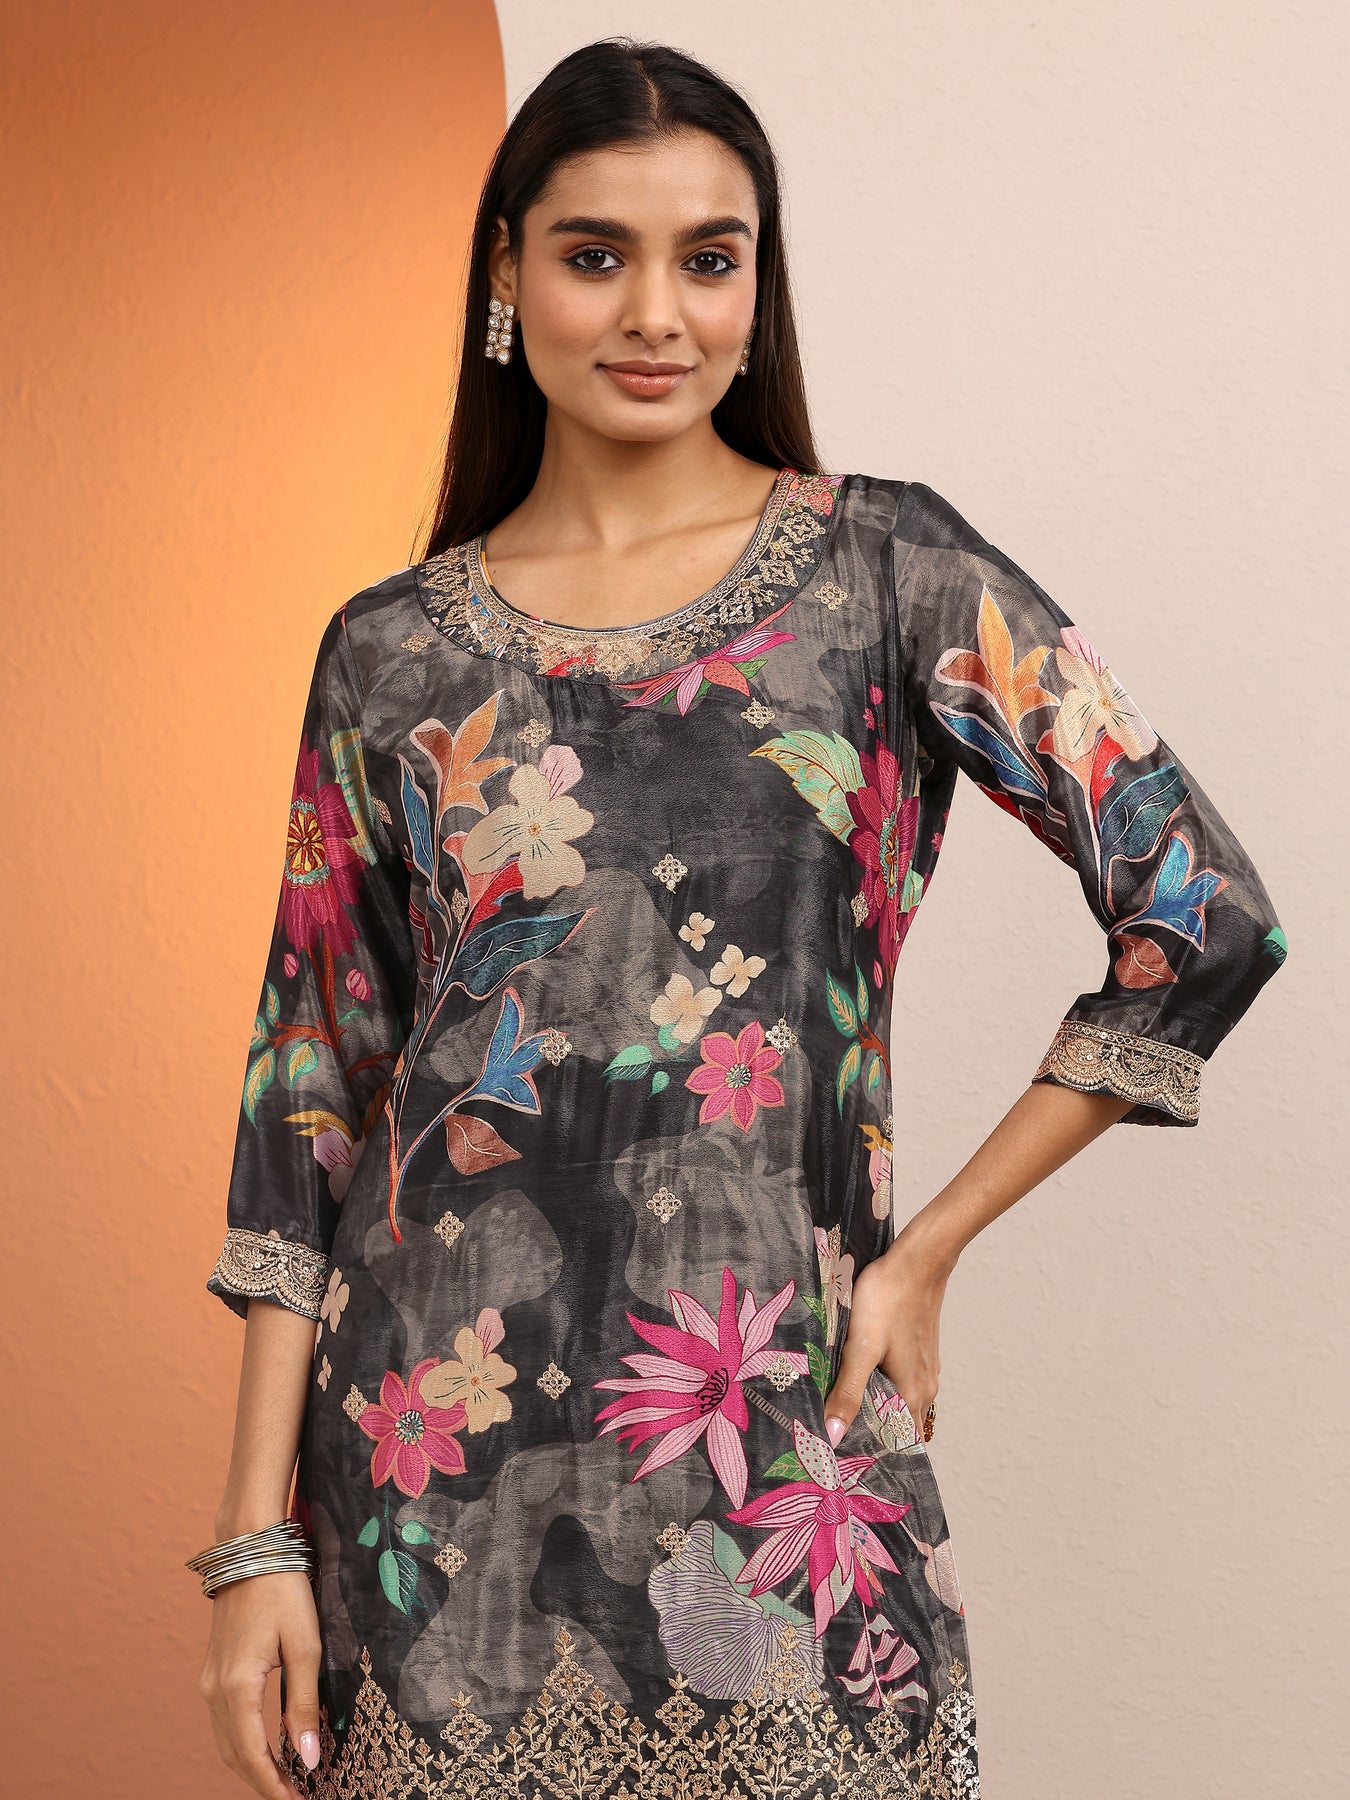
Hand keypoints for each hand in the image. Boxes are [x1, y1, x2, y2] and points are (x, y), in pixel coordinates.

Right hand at [198, 1570, 321, 1796]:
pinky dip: (244, 1743)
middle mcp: (213, 1690)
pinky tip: (268, 1747)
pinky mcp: (214, 1671)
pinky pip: (224, 1721)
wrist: (250, 1548)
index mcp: (236, 1687)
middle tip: (295, 1797)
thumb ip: (303, 1703)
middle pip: (235, 1756)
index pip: (253, 1756)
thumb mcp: (304, 1646)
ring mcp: (209, 1680)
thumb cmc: (283, 1590)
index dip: (274, 1787)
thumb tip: (307, 1757)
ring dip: (253, 1765)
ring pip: (226, 1741)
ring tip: (286, 1780)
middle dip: (264, 1782)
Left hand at [821, 1224, 952, 1448]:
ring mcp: (925, 1369)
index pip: (895, 1443)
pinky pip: (902, 1381)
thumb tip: (833, 1437)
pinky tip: (860, 1377)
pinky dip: (882, 1386)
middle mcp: (925, 1389)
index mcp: (912, 1395)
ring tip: (841, 1410)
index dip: (870, 1452)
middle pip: (896, 1424)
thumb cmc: (887, 1301)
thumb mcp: (860, 1348)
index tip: (842, 1460)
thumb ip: (847, 1392)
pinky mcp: (921, 1351)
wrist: (917, 1261)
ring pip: (898, 1400)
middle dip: (868, 1431)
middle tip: (833, 1437)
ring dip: (875, 1407)